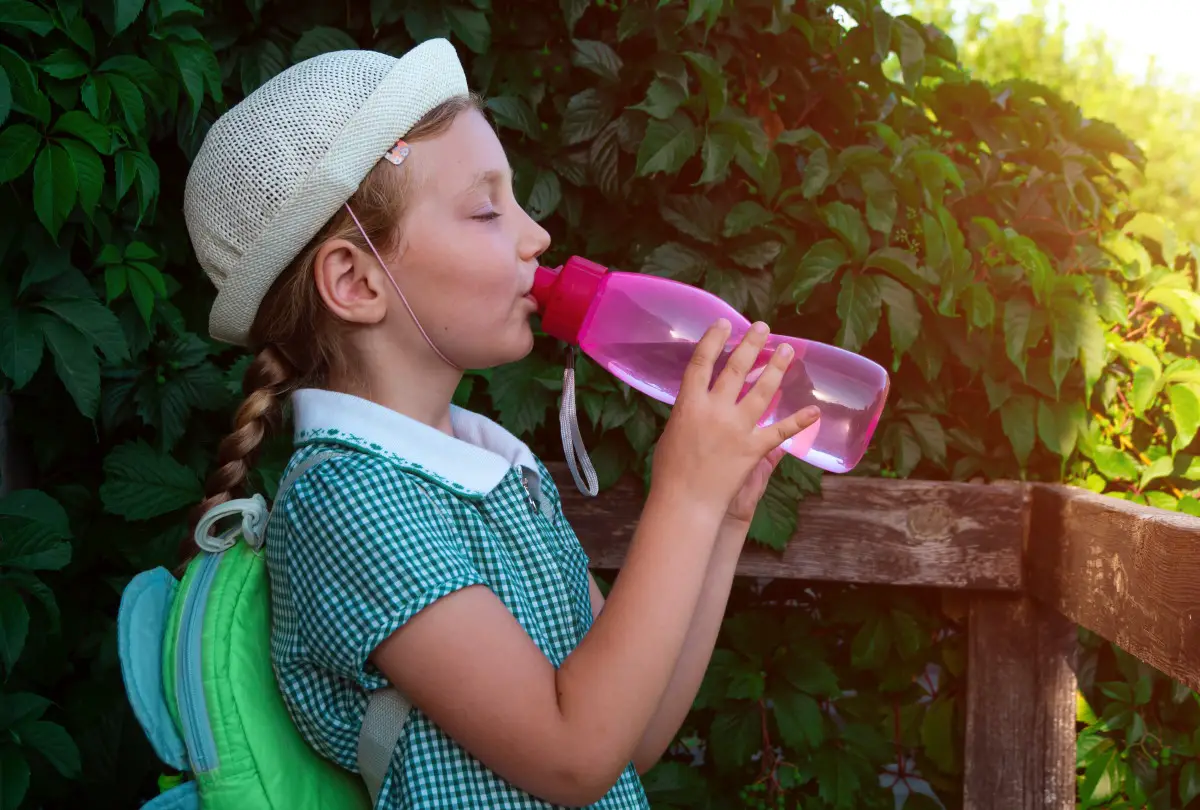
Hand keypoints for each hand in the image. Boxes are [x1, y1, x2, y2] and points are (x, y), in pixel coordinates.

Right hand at [651, 319, 819, 519]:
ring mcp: (737, 429)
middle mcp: (714, 411)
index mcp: (689, 405)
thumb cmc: (670, 472)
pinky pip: (780, 431)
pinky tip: (813, 411)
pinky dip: (798, 421)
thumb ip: (688, 414)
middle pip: (735, 369)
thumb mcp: (672, 434)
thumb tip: (696, 403)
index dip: (713, 340)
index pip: (701, 363)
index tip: (724, 324)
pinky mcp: (753, 449)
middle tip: (763, 327)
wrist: (686, 502)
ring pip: (762, 391)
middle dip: (751, 344)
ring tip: (786, 350)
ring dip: (776, 368)